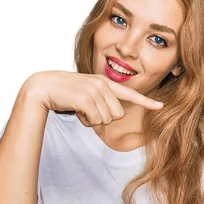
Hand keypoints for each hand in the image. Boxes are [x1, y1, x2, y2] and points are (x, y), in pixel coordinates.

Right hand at [22, 70, 162, 125]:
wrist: (42, 87)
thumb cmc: (64, 94)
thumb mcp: (86, 94)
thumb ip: (101, 101)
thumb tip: (112, 116)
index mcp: (105, 82)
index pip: (130, 94)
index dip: (146, 102)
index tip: (161, 106)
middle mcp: (103, 84)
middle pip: (117, 114)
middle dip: (103, 118)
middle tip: (87, 110)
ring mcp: (94, 89)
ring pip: (107, 119)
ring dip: (93, 120)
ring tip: (80, 109)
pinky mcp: (86, 97)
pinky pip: (96, 120)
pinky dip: (86, 121)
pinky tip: (76, 111)